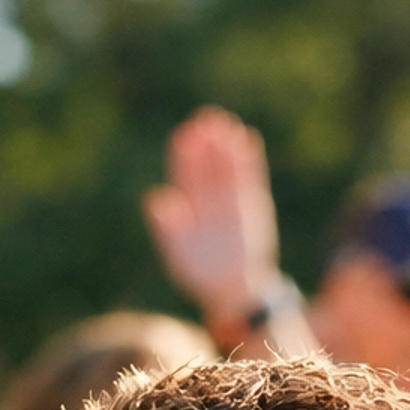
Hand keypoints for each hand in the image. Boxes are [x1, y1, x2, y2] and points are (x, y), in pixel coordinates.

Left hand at [144, 106, 280, 321]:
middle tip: (207, 120)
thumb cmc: (200, 273)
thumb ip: (168, 228)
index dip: (186, 151)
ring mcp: (231, 196)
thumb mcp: (178, 253)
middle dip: (207, 140)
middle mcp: (208, 194)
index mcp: (187, 200)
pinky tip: (249, 138)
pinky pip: (251, 176)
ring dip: (228, 144)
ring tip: (229, 126)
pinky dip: (250, 158)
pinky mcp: (252, 201)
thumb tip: (157, 200)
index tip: (187, 137)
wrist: (231, 289)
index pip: (184, 168)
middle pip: (207, 160)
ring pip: (229, 164)